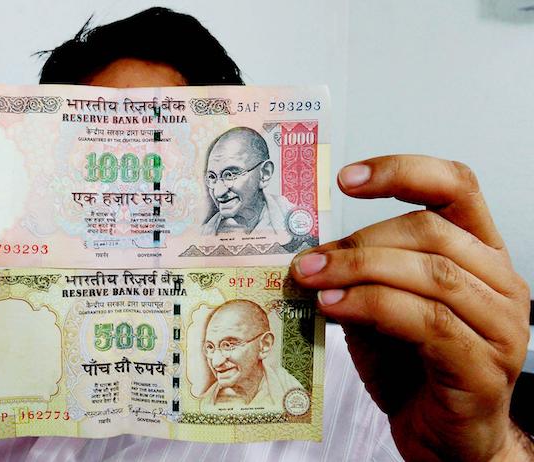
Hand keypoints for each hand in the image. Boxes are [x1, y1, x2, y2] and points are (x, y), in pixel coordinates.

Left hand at [290, 156, 531, 460]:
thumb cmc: (413, 368)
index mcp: (479, 254)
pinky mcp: (484, 368)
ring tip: (314, 280)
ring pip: (430, 274)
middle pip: (431, 232)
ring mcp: (500, 327)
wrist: (442, 438)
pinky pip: (428, 321)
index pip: (455, 187)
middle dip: (360, 241)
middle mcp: (500, 283)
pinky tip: (335, 308)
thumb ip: (359, 274)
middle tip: (310, 258)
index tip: (346, 179)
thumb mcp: (378, 306)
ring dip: (360, 272)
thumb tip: (309, 251)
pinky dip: (373, 307)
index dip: (401, 172)